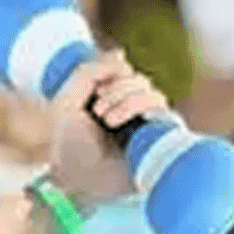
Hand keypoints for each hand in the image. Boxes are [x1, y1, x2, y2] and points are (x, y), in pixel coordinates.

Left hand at [47, 50, 168, 214]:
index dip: (114, 72)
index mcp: (114, 102)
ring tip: (106, 118)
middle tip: (97, 109)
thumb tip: (123, 55)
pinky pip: (166, 115)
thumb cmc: (67, 144)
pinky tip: (116, 122)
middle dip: (118, 88)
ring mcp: (148, 130)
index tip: (94, 90)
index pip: (128, 73)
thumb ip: (90, 71)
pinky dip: (141, 108)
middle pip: (142, 81)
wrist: (70, 178)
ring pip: (155, 95)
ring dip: (127, 98)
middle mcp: (134, 115)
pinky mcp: (158, 145)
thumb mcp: (68, 99)